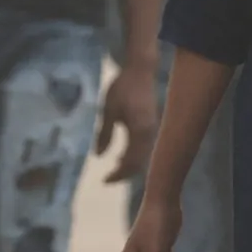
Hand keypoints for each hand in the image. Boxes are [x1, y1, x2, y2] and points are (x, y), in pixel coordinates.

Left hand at [98, 60, 159, 183]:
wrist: (140, 71)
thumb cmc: (122, 88)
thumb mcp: (108, 110)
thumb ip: (104, 134)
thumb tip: (98, 156)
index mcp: (139, 132)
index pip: (130, 162)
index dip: (118, 174)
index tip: (104, 181)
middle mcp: (150, 134)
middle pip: (139, 163)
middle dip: (124, 173)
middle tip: (108, 179)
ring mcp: (153, 130)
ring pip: (143, 156)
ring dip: (130, 165)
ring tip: (114, 167)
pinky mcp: (152, 125)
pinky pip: (145, 147)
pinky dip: (134, 155)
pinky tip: (121, 154)